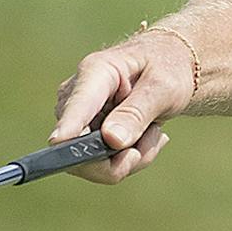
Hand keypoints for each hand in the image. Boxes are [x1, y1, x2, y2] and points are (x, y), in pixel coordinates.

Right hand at [48, 32, 192, 183]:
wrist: (171, 67)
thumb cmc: (169, 67)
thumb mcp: (164, 87)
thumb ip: (138, 112)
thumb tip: (112, 140)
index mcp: (96, 71)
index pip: (77, 106)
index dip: (68, 129)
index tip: (60, 146)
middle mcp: (78, 94)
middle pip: (76, 143)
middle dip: (117, 157)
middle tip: (155, 138)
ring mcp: (78, 116)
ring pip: (90, 161)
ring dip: (130, 157)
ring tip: (155, 133)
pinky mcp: (85, 133)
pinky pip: (99, 163)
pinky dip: (127, 158)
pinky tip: (147, 136)